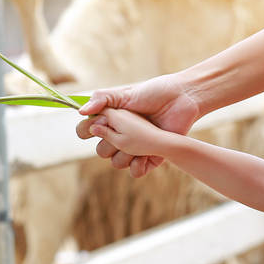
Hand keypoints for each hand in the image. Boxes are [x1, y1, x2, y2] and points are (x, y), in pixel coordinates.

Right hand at [77, 74, 199, 176]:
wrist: (182, 99)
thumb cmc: (154, 92)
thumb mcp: (125, 93)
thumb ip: (101, 99)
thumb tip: (80, 111)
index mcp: (111, 119)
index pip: (87, 131)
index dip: (87, 130)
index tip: (97, 124)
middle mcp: (121, 135)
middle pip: (101, 150)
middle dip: (109, 142)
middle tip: (124, 129)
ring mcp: (135, 147)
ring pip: (116, 163)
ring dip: (124, 154)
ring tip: (140, 141)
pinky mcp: (150, 157)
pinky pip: (136, 171)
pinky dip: (138, 166)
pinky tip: (146, 155)